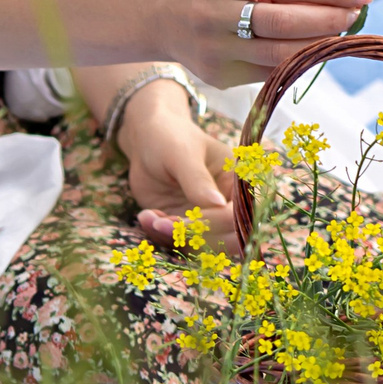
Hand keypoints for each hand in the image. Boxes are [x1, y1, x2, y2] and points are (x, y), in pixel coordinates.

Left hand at [115, 80, 243, 254]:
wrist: (146, 140)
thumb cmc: (169, 137)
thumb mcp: (182, 154)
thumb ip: (198, 179)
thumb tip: (217, 203)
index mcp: (236, 182)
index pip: (236, 216)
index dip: (211, 224)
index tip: (180, 221)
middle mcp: (226, 203)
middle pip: (226, 239)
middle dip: (192, 236)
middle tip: (160, 223)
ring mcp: (206, 216)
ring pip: (201, 246)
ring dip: (172, 238)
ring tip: (149, 217)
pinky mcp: (186, 225)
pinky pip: (178, 243)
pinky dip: (160, 236)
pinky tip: (147, 216)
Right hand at [149, 0, 373, 86]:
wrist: (155, 15)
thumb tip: (338, 2)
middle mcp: (214, 15)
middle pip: (285, 24)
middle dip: (330, 21)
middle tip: (358, 15)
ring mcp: (215, 50)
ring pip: (280, 55)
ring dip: (319, 45)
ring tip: (343, 34)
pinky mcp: (219, 77)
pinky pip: (268, 72)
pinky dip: (297, 61)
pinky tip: (314, 50)